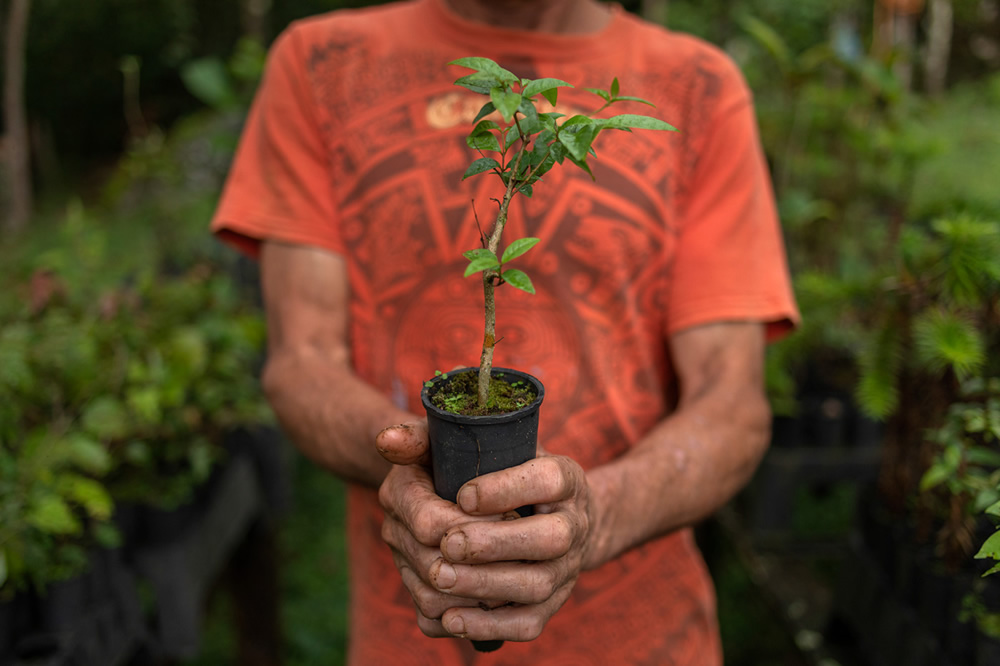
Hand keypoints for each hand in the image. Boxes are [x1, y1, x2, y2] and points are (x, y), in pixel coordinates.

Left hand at [377, 423, 595, 641]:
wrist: (550, 513)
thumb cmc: (502, 473)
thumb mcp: (479, 445)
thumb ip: (430, 439)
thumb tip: (386, 440)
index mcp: (563, 476)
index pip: (548, 479)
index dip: (505, 489)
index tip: (463, 495)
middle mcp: (573, 522)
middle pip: (551, 538)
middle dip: (495, 543)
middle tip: (447, 543)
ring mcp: (566, 567)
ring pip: (537, 585)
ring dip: (486, 584)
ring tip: (441, 577)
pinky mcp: (550, 603)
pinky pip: (528, 624)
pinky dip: (490, 626)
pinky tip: (451, 618)